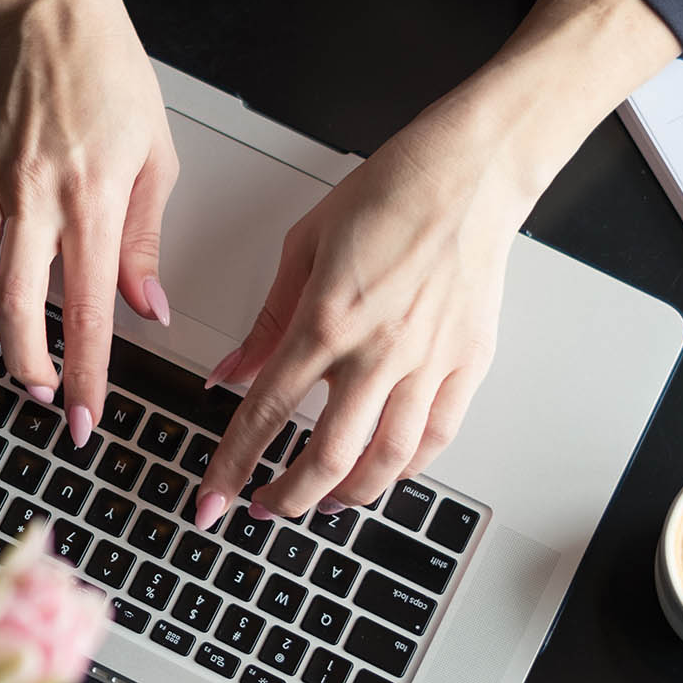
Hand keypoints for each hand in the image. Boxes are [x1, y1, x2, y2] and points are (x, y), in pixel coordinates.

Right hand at [0, 0, 177, 446]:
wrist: (52, 12)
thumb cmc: (110, 76)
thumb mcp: (157, 159)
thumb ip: (146, 242)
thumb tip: (148, 308)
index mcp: (91, 199)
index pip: (90, 310)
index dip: (88, 374)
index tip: (86, 418)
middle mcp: (33, 197)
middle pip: (19, 310)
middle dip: (28, 367)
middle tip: (41, 392)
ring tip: (5, 346)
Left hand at [193, 0, 682, 524]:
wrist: (469, 173)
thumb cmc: (390, 193)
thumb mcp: (303, 247)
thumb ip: (266, 322)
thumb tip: (231, 374)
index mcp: (326, 320)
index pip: (264, 415)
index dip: (233, 466)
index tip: (213, 497)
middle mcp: (378, 352)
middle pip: (327, 459)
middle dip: (286, 499)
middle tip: (265, 509)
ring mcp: (428, 364)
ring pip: (385, 463)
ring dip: (345, 497)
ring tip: (319, 503)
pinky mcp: (468, 365)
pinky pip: (435, 440)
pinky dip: (405, 470)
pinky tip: (382, 474)